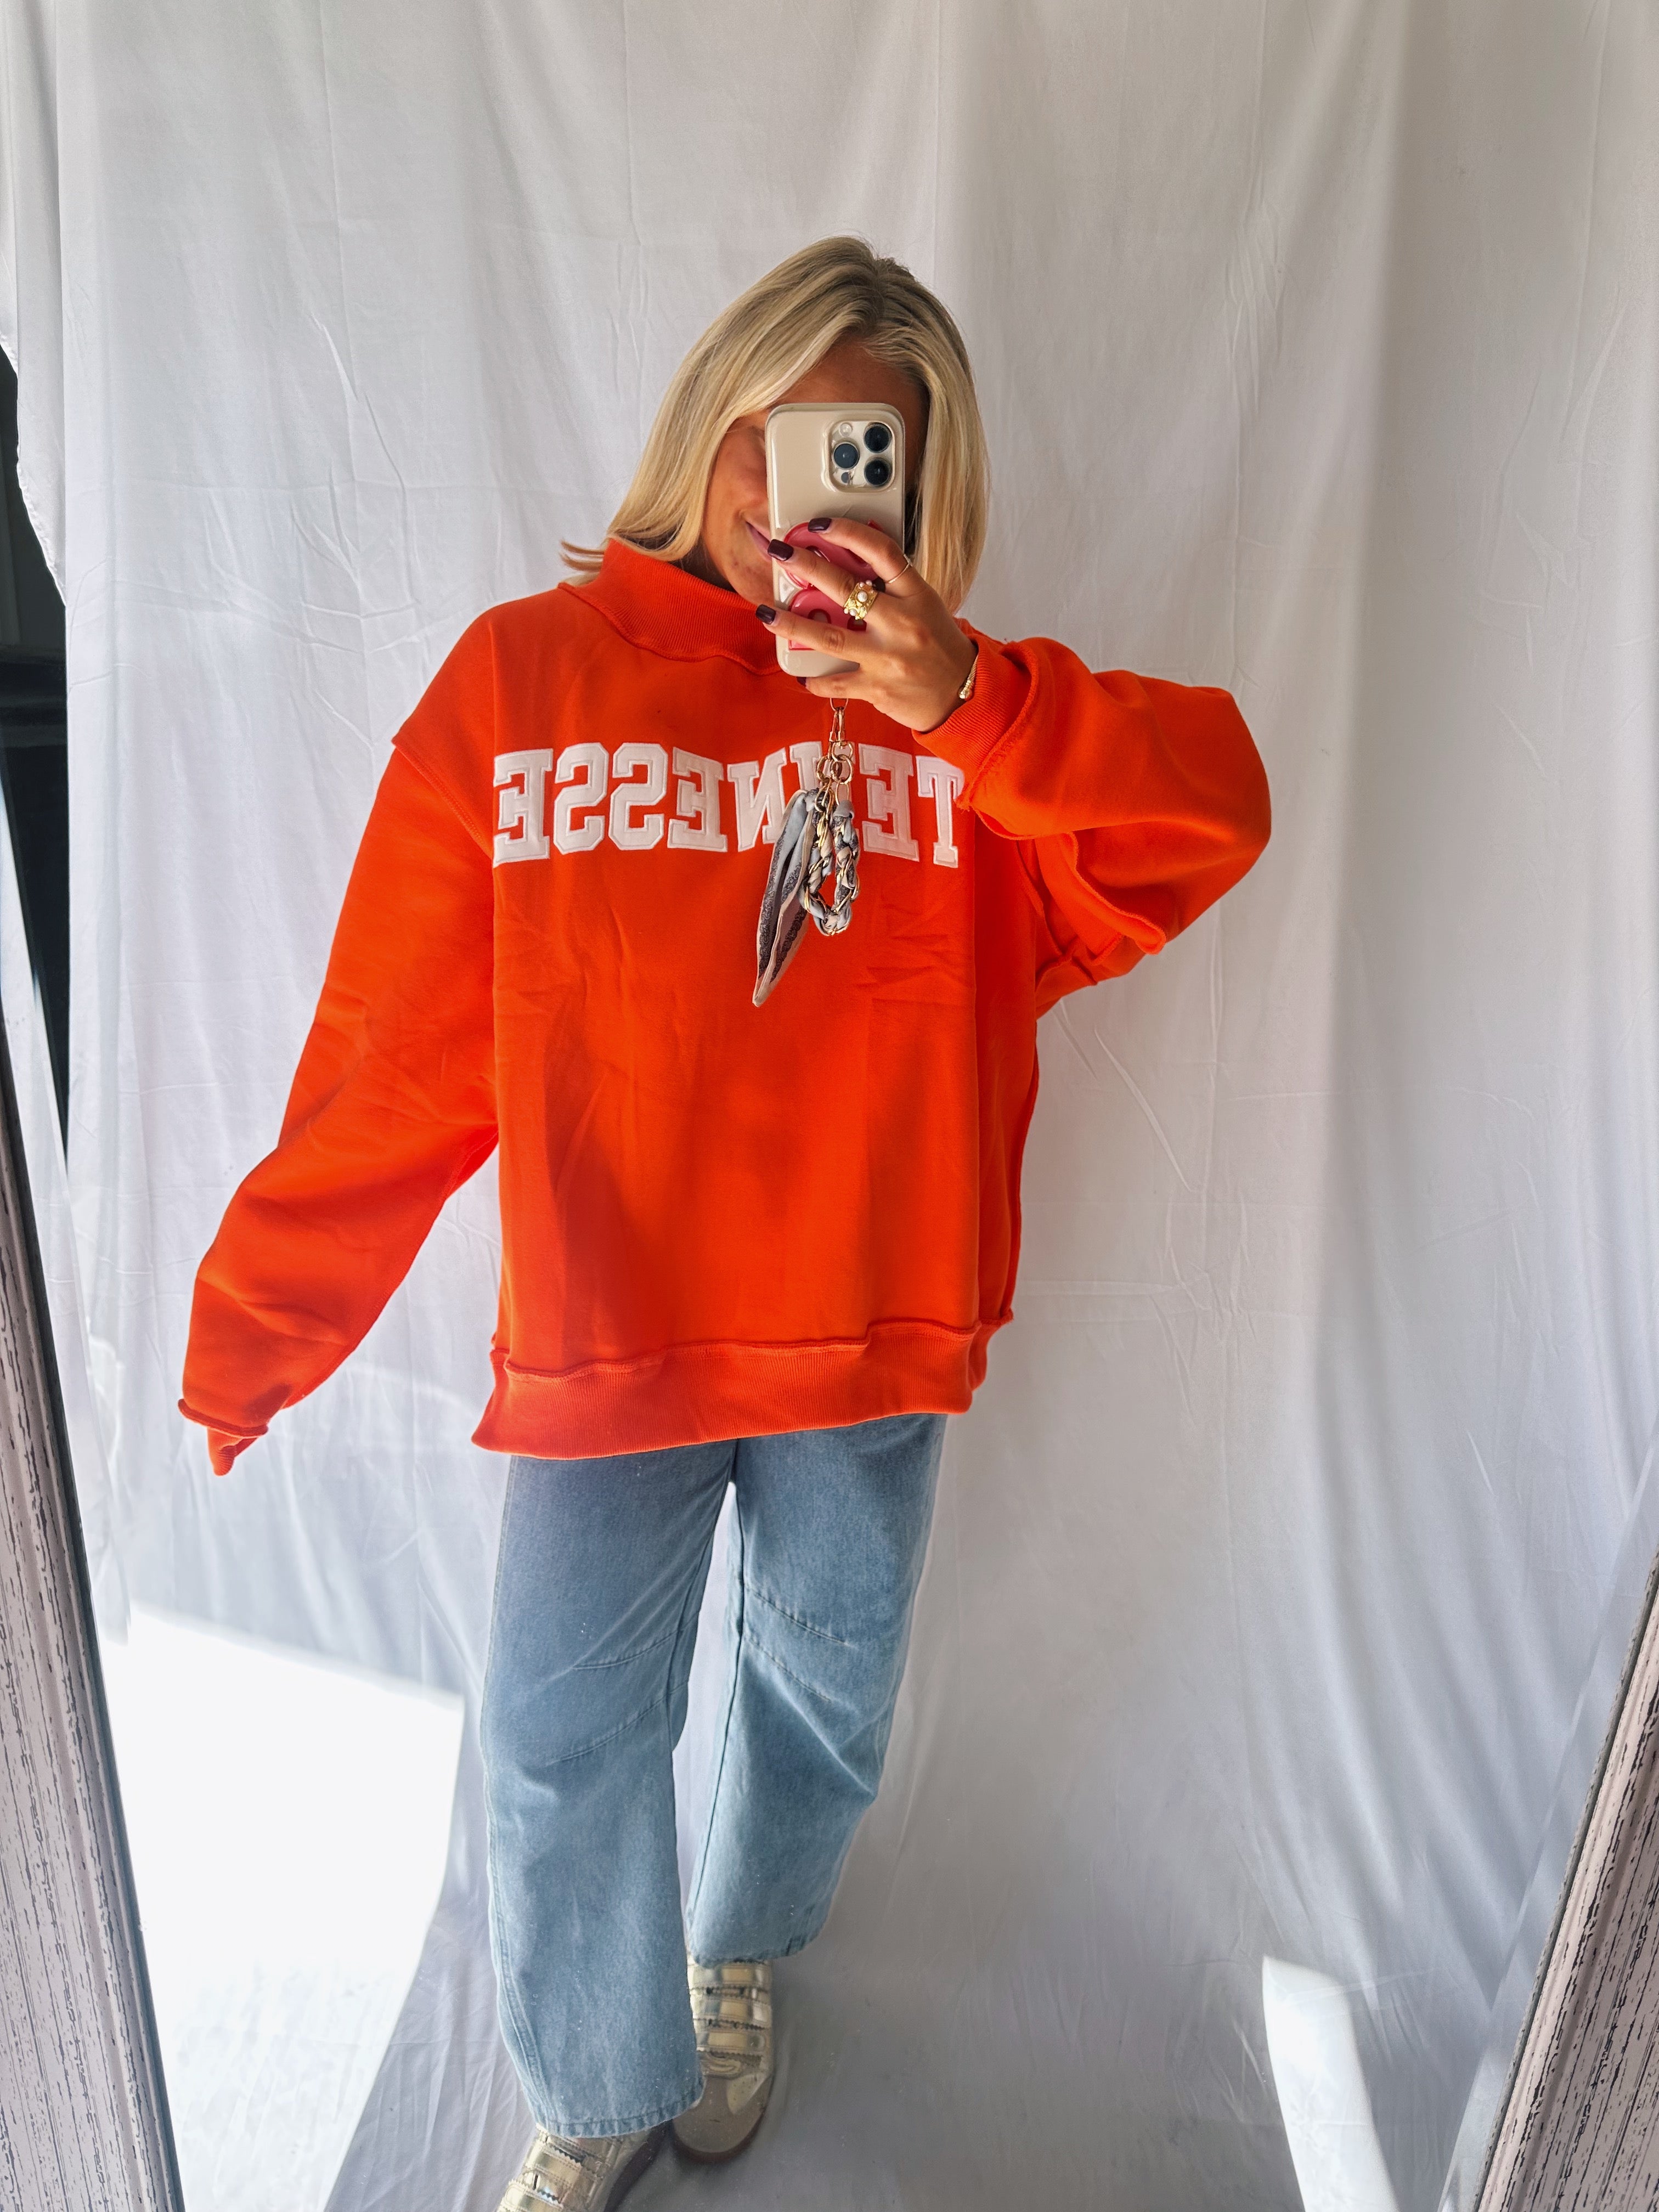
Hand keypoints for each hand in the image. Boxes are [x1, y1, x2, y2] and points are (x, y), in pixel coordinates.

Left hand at [757, 518, 977, 733]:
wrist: (963, 695)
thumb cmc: (940, 648)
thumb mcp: (925, 607)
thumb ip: (892, 588)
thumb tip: (849, 567)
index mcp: (917, 595)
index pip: (881, 552)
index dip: (847, 532)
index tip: (819, 524)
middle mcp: (902, 623)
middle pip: (847, 588)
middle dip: (807, 566)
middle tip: (781, 552)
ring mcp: (888, 657)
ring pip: (831, 637)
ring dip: (793, 624)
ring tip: (767, 614)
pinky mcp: (877, 688)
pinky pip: (835, 683)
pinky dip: (814, 679)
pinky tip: (800, 673)